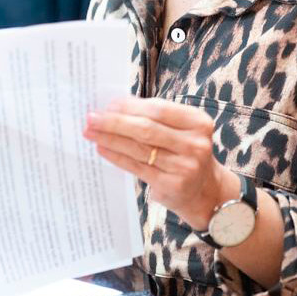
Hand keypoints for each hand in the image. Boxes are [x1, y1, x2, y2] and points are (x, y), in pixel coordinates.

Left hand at [83, 97, 237, 230]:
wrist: (205, 191)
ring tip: (91, 132)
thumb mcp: (182, 130)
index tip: (108, 104)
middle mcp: (195, 144)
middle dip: (115, 122)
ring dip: (110, 138)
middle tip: (92, 117)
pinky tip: (102, 148)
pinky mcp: (170, 185)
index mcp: (198, 123)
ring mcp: (184, 167)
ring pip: (138, 148)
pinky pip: (136, 167)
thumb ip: (155, 117)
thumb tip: (116, 105)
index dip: (130, 106)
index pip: (159, 109)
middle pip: (146, 129)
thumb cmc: (186, 153)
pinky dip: (116, 156)